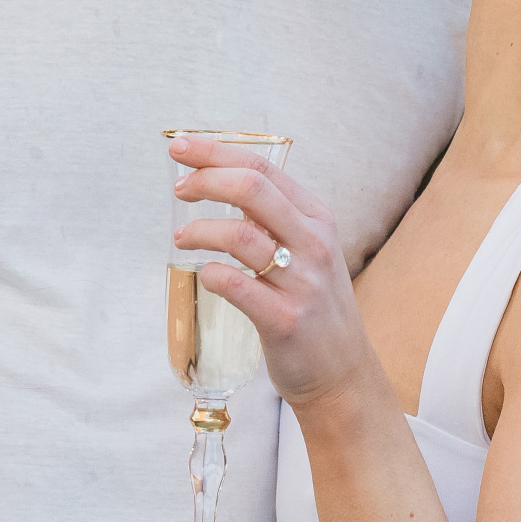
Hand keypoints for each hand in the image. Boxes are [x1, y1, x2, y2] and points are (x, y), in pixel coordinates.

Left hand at [169, 139, 391, 422]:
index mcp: (316, 218)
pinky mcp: (285, 319)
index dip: (215, 152)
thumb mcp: (307, 250)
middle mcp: (313, 242)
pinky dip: (210, 274)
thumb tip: (219, 183)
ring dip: (200, 229)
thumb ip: (274, 219)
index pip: (262, 168)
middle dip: (206, 179)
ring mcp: (301, 282)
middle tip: (179, 189)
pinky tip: (204, 275)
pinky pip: (235, 285)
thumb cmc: (312, 305)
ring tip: (181, 238)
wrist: (342, 372)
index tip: (180, 149)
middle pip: (252, 188)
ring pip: (239, 234)